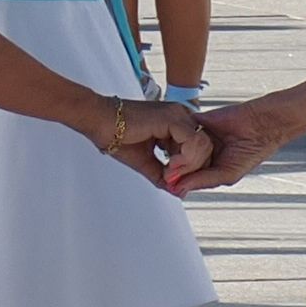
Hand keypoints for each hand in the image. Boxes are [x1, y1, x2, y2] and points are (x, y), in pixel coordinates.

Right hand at [88, 95, 206, 186]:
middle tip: (173, 181)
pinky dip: (185, 159)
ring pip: (203, 144)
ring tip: (170, 174)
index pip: (199, 148)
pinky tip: (169, 165)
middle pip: (206, 146)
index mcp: (177, 124)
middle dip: (193, 169)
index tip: (174, 181)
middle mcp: (181, 116)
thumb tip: (177, 191)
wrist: (99, 123)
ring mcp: (178, 115)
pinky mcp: (172, 118)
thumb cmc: (118, 138)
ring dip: (189, 166)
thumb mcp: (146, 162)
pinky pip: (193, 141)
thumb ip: (163, 175)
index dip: (192, 168)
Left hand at [179, 92, 305, 192]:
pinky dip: (181, 133)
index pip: (187, 175)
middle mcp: (202, 152)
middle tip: (173, 171)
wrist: (261, 125)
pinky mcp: (198, 120)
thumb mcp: (227, 174)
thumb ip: (203, 180)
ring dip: (177, 151)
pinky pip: (182, 127)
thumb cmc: (253, 150)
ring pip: (178, 144)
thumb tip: (180, 188)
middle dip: (177, 167)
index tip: (170, 184)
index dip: (178, 180)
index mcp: (210, 166)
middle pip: (181, 160)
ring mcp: (199, 136)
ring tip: (179, 158)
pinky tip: (183, 141)